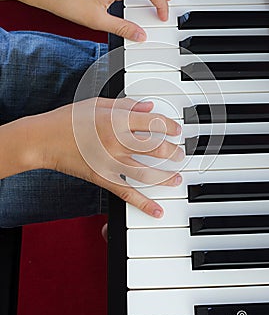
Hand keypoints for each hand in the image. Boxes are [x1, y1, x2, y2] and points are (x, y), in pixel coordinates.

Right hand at [24, 97, 182, 217]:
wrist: (43, 140)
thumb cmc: (68, 119)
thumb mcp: (97, 104)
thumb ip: (126, 105)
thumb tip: (148, 107)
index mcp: (117, 121)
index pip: (154, 124)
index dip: (170, 127)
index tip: (177, 130)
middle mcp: (117, 142)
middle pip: (156, 149)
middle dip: (173, 152)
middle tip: (179, 153)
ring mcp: (111, 163)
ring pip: (147, 173)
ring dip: (166, 176)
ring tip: (177, 177)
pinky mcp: (103, 178)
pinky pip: (127, 193)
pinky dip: (143, 203)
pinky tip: (157, 210)